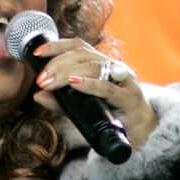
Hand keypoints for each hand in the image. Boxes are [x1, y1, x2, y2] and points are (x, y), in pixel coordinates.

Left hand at [30, 39, 157, 148]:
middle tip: (41, 79)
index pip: (78, 45)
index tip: (37, 53)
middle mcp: (113, 67)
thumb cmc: (112, 116)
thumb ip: (61, 102)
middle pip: (83, 55)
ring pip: (95, 67)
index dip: (57, 45)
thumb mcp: (82, 108)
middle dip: (58, 64)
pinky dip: (89, 84)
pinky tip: (74, 84)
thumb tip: (37, 95)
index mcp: (102, 64)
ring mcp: (124, 80)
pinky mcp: (130, 97)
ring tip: (51, 83)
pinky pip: (108, 88)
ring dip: (68, 73)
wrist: (142, 134)